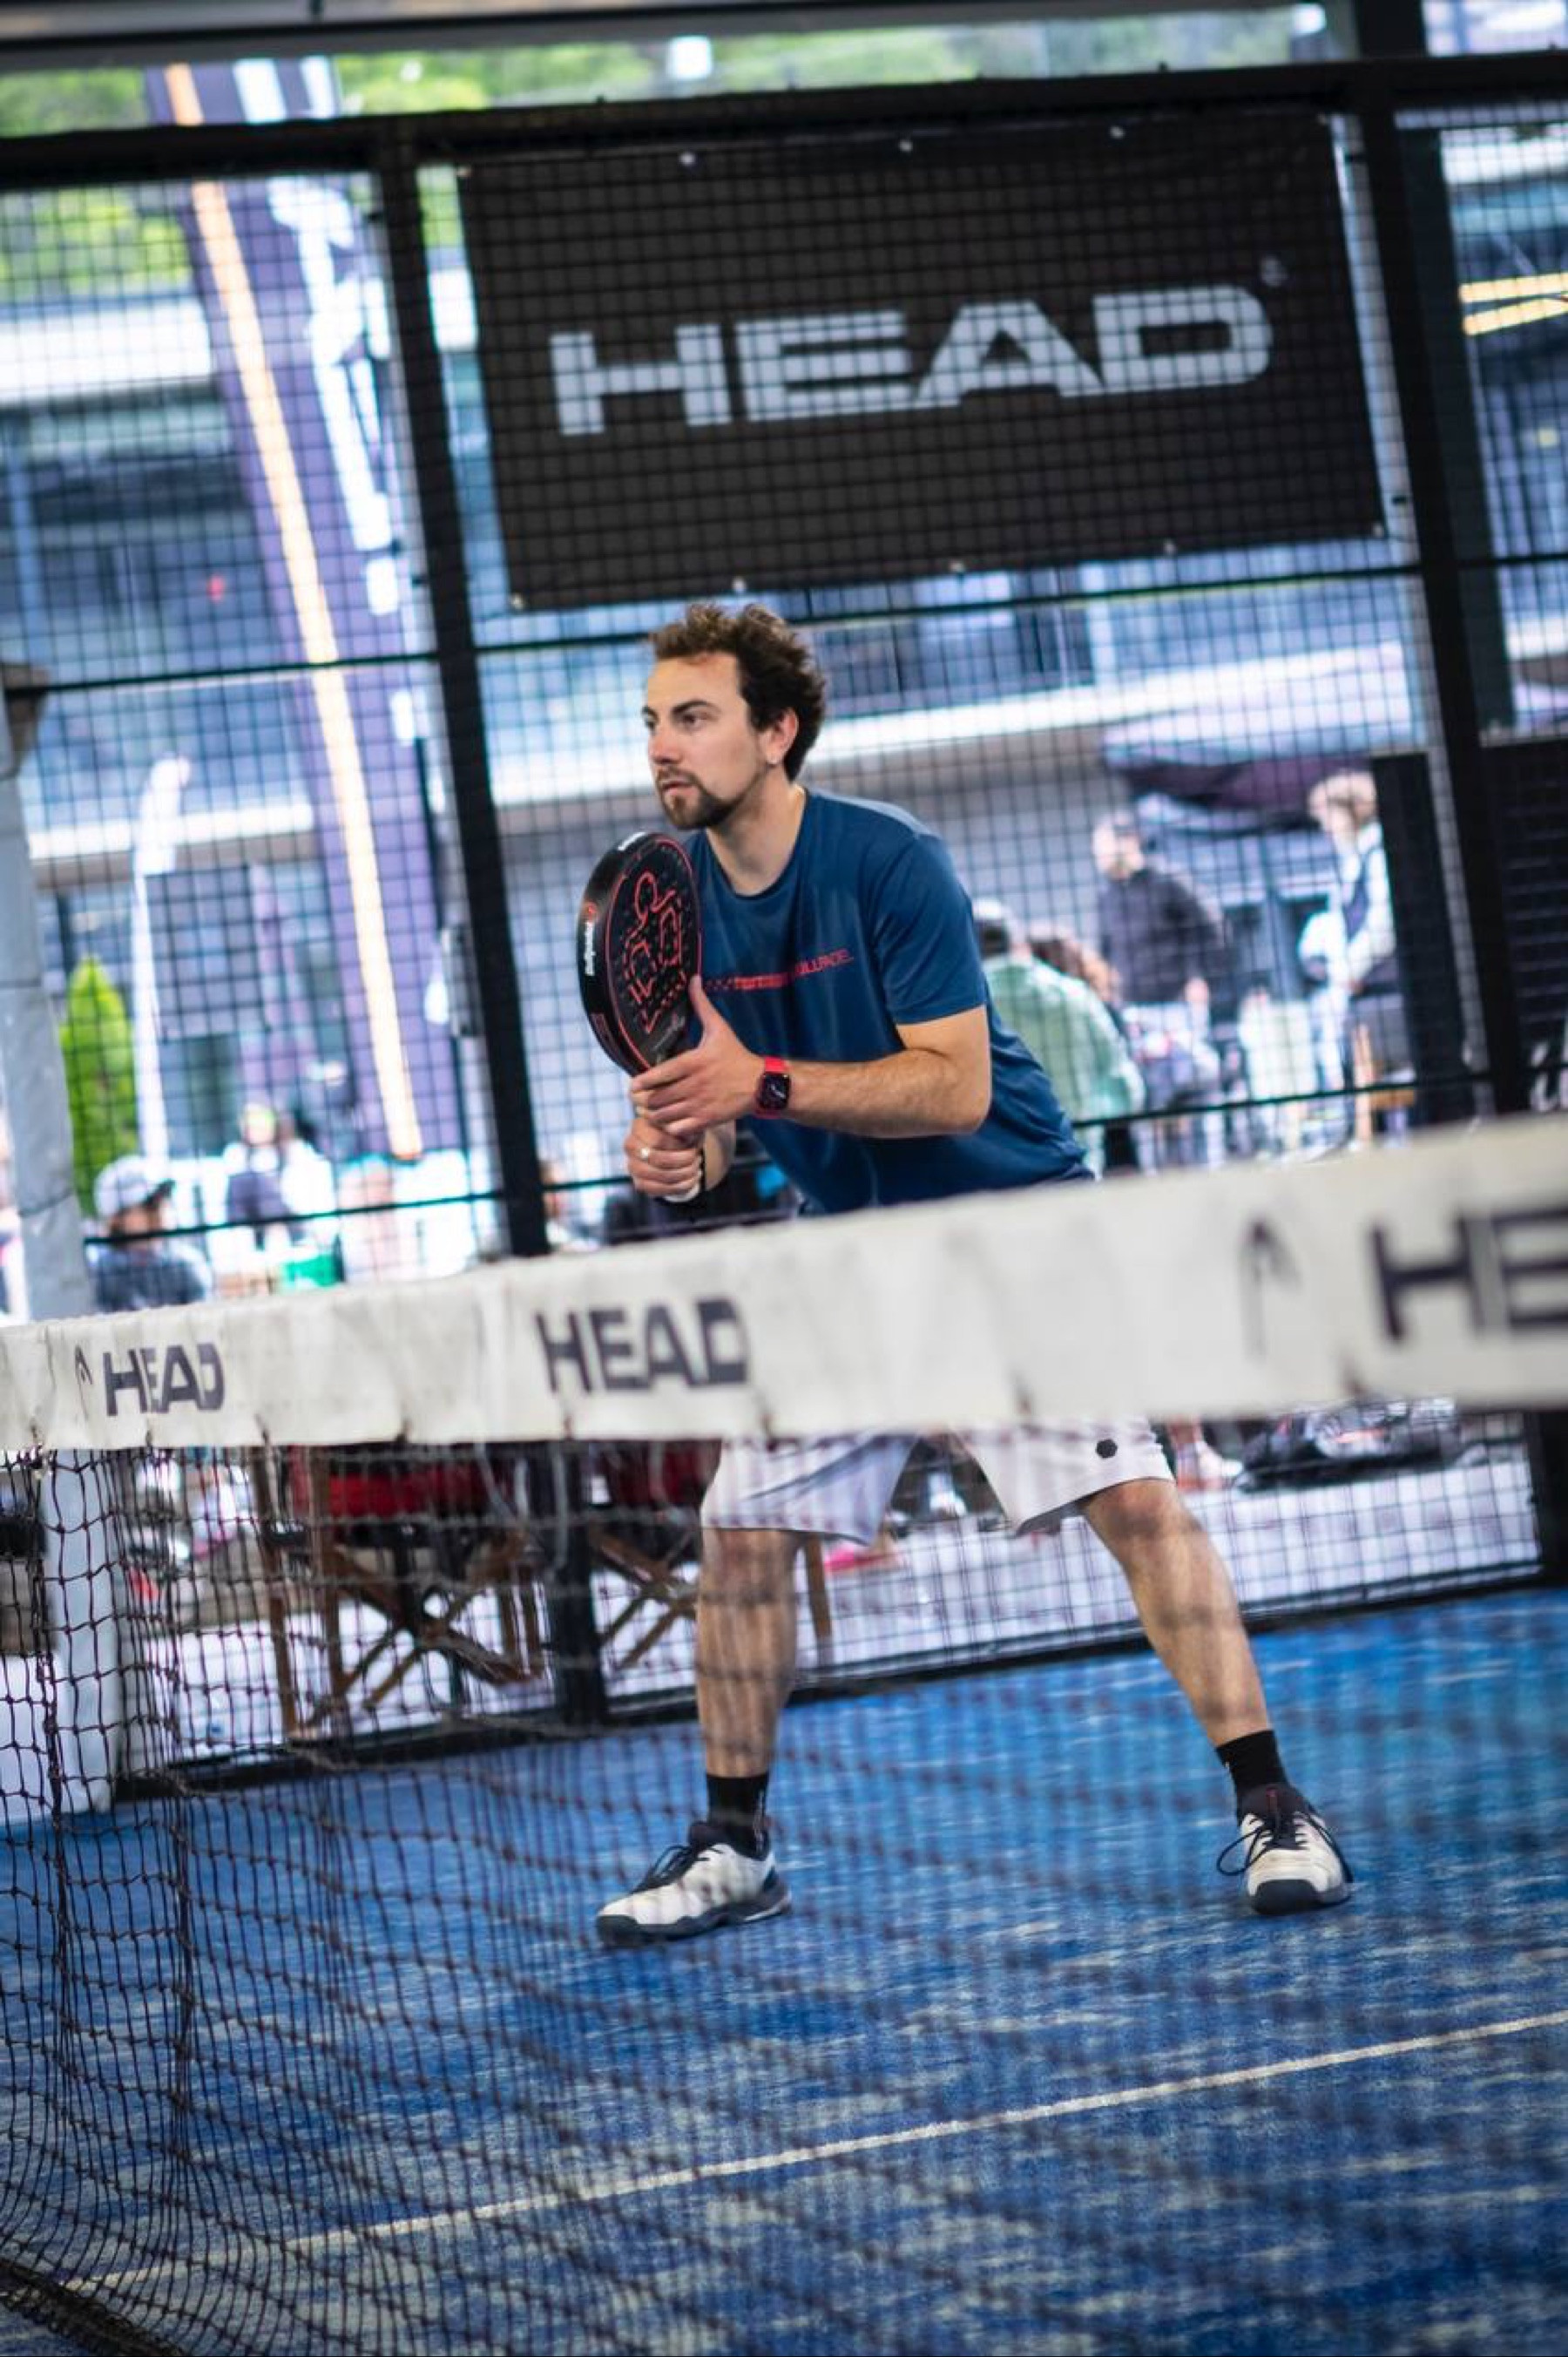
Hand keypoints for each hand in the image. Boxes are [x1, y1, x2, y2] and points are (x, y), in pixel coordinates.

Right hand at [624, 1109, 701, 1200]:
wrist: (673, 1148)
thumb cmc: (679, 1132)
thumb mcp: (683, 1124)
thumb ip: (683, 1126)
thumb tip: (689, 1136)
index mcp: (638, 1126)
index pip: (658, 1140)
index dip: (678, 1145)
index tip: (693, 1145)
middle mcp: (630, 1145)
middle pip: (658, 1159)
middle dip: (683, 1160)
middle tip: (698, 1158)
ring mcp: (632, 1166)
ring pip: (661, 1175)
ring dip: (684, 1173)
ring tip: (697, 1168)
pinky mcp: (639, 1183)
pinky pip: (660, 1190)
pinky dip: (681, 1186)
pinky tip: (693, 1179)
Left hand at [629, 976, 760, 1132]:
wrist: (761, 1084)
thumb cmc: (736, 1055)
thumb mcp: (719, 1028)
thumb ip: (702, 1006)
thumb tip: (693, 979)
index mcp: (694, 1062)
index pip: (660, 1075)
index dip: (641, 1082)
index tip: (632, 1084)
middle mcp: (695, 1085)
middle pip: (657, 1099)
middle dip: (644, 1101)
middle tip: (639, 1098)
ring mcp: (701, 1105)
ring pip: (665, 1116)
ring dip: (654, 1115)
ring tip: (649, 1111)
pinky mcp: (707, 1120)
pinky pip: (679, 1129)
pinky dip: (669, 1127)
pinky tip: (669, 1121)